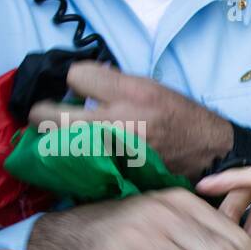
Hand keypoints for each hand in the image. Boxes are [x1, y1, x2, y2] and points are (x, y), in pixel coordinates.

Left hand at [27, 61, 233, 179]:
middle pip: (50, 115)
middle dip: (42, 112)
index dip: (74, 79)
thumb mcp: (151, 87)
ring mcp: (114, 151)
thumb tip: (82, 79)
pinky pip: (77, 165)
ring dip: (53, 139)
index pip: (74, 76)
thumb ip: (114, 82)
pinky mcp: (116, 173)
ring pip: (57, 144)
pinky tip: (77, 155)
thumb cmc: (181, 116)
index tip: (79, 86)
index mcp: (131, 92)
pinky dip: (72, 160)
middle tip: (44, 114)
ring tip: (60, 135)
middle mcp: (119, 121)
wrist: (208, 153)